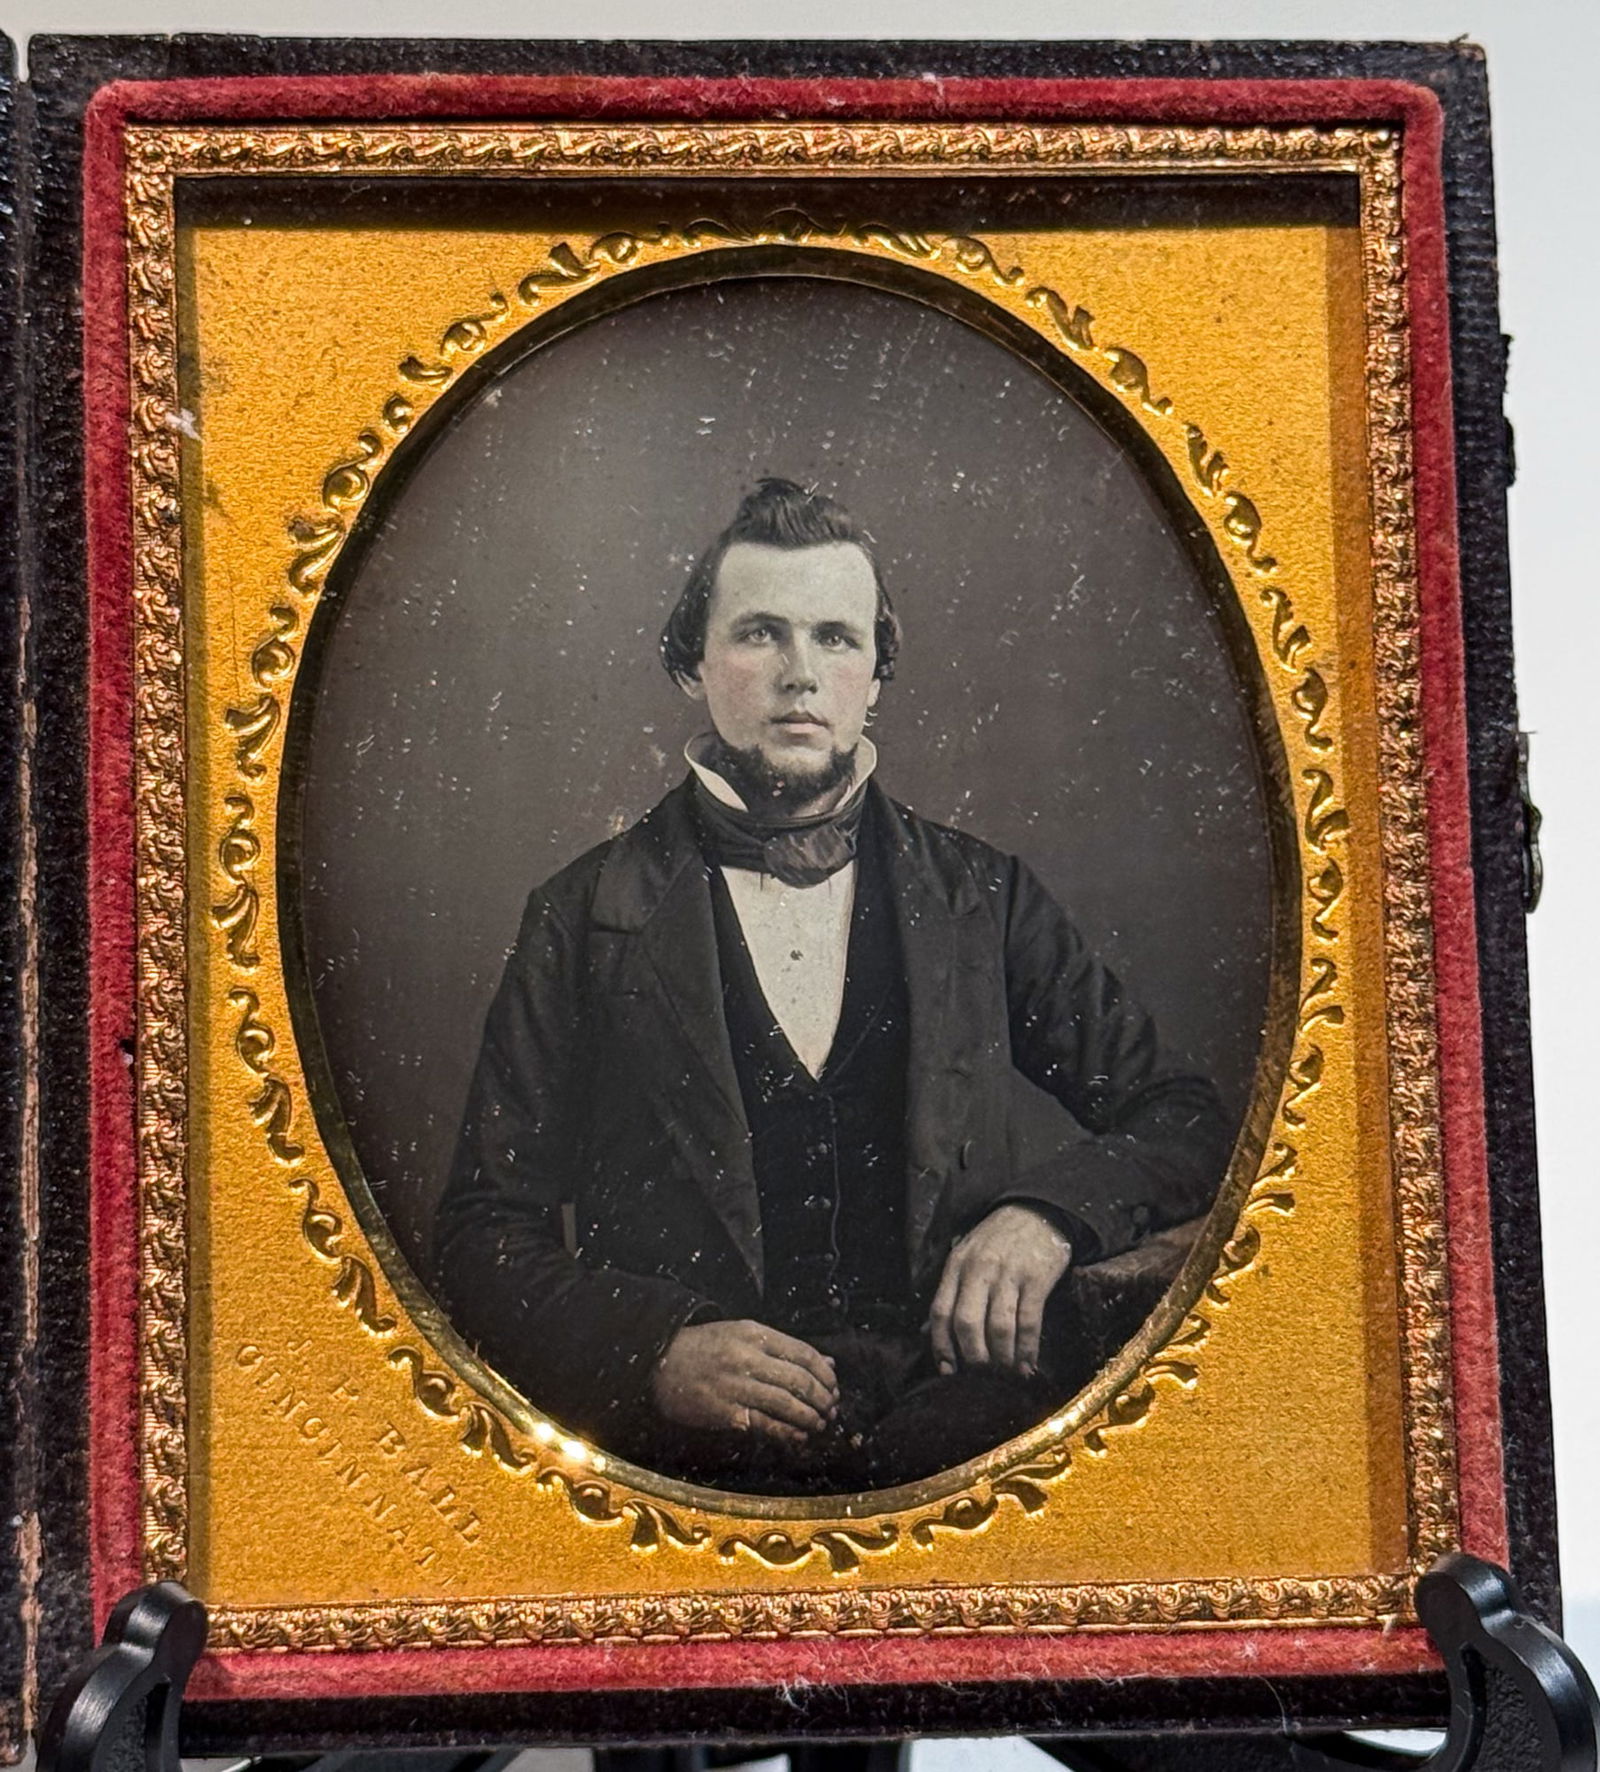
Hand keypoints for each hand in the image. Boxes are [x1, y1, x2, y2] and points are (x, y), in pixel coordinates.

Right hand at [650, 1320, 839, 1448]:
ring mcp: (736, 1386)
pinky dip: (787, 1433)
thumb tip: (827, 1363)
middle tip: (831, 1409)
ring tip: (819, 1424)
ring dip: (810, 1418)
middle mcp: (747, 1358)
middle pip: (799, 1381)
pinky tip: (798, 1437)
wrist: (660, 1361)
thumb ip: (784, 1348)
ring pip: (786, 1405)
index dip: (825, 1373)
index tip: (833, 1386)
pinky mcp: (726, 1412)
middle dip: (823, 1398)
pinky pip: (765, 1425)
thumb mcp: (743, 1334)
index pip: (803, 1353)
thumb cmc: (706, 1346)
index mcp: (754, 1335)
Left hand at [928, 1203, 1072, 1377]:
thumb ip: (951, 1293)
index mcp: (956, 1266)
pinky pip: (1029, 1321)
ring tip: (1005, 1374)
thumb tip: (928, 1334)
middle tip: (981, 1376)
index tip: (948, 1371)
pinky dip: (1028, 1349)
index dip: (941, 1345)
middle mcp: (978, 1270)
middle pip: (967, 1323)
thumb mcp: (966, 1258)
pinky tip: (1028, 1365)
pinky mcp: (1037, 1278)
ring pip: (998, 1327)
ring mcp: (1008, 1274)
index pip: (940, 1311)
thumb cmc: (996, 1241)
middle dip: (973, 1357)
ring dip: (1002, 1358)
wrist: (1036, 1211)